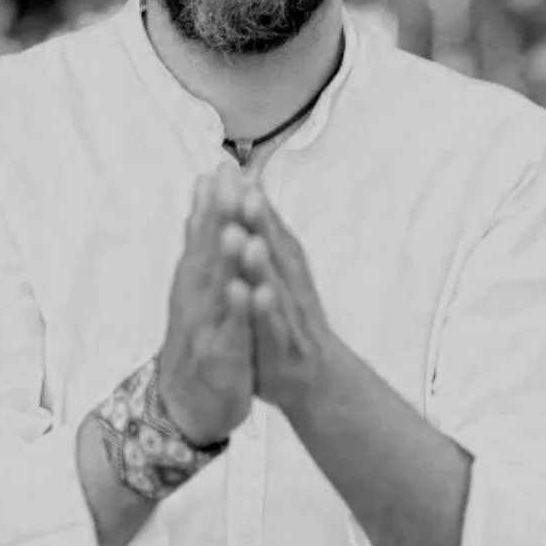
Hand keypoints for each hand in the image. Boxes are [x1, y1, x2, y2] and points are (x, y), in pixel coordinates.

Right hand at [157, 165, 256, 446]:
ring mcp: (205, 329)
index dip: (210, 203)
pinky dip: (239, 311)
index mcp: (194, 281)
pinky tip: (248, 291)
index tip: (219, 167)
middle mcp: (194, 299)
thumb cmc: (198, 340)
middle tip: (222, 181)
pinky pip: (232, 332)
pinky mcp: (220, 359)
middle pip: (205, 254)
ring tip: (234, 229)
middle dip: (215, 218)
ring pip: (216, 290)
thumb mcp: (197, 292)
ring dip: (223, 259)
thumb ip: (199, 248)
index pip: (202, 236)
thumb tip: (199, 204)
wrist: (185, 405)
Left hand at [234, 183, 337, 414]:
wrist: (315, 376)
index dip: (248, 198)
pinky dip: (265, 311)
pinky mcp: (282, 344)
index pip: (262, 226)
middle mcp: (287, 282)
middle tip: (245, 190)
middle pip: (271, 246)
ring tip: (248, 240)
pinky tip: (258, 296)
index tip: (230, 169)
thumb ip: (261, 227)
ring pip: (273, 284)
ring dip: (261, 263)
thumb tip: (245, 180)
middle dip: (258, 220)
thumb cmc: (287, 315)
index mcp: (280, 262)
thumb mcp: (274, 268)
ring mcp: (287, 313)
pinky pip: (273, 326)